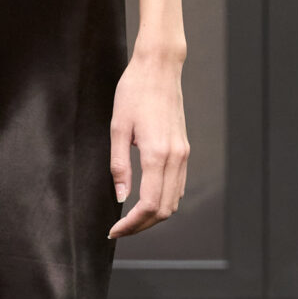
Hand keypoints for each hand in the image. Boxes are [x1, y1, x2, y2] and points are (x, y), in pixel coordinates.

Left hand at [108, 47, 188, 237]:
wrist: (159, 68)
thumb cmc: (134, 92)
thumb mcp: (117, 128)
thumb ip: (119, 166)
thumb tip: (121, 197)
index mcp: (157, 154)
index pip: (149, 205)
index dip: (132, 224)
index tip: (114, 230)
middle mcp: (175, 157)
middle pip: (165, 209)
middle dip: (142, 225)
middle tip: (119, 229)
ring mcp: (183, 153)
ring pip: (174, 200)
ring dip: (154, 215)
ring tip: (130, 218)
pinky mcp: (184, 148)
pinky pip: (178, 184)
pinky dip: (164, 200)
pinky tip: (146, 198)